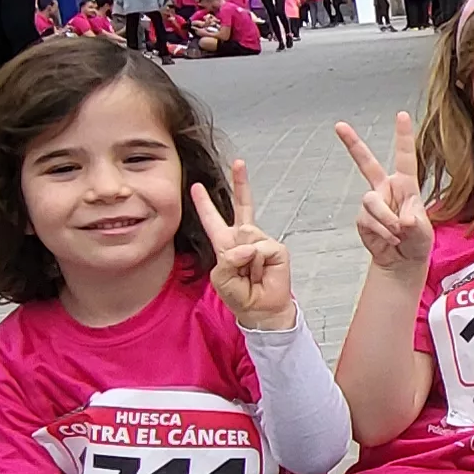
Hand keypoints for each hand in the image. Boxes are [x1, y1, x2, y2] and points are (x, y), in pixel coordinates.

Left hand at [190, 157, 293, 329]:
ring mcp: (261, 242)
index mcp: (226, 244)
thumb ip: (229, 259)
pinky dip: (258, 261)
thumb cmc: (241, 295)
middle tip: (239, 163)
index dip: (205, 204)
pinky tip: (261, 273)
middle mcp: (244, 239)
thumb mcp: (221, 278)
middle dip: (241, 183)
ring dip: (245, 258)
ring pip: (247, 234)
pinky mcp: (276, 249)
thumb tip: (249, 245)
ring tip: (250, 274)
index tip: (197, 186)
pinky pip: (262, 247)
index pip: (213, 220)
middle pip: (242, 206)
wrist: (262, 310)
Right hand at [335, 112, 431, 274]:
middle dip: (352, 144)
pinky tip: (390, 239)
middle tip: (339, 125)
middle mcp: (387, 189)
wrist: (401, 261)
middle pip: (366, 163)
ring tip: (398, 234)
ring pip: (372, 202)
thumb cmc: (417, 242)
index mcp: (406, 185)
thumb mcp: (423, 233)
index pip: (404, 157)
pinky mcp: (362, 217)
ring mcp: (372, 202)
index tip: (402, 114)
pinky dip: (381, 232)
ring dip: (386, 221)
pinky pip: (368, 220)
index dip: (403, 136)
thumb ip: (415, 224)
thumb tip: (404, 220)